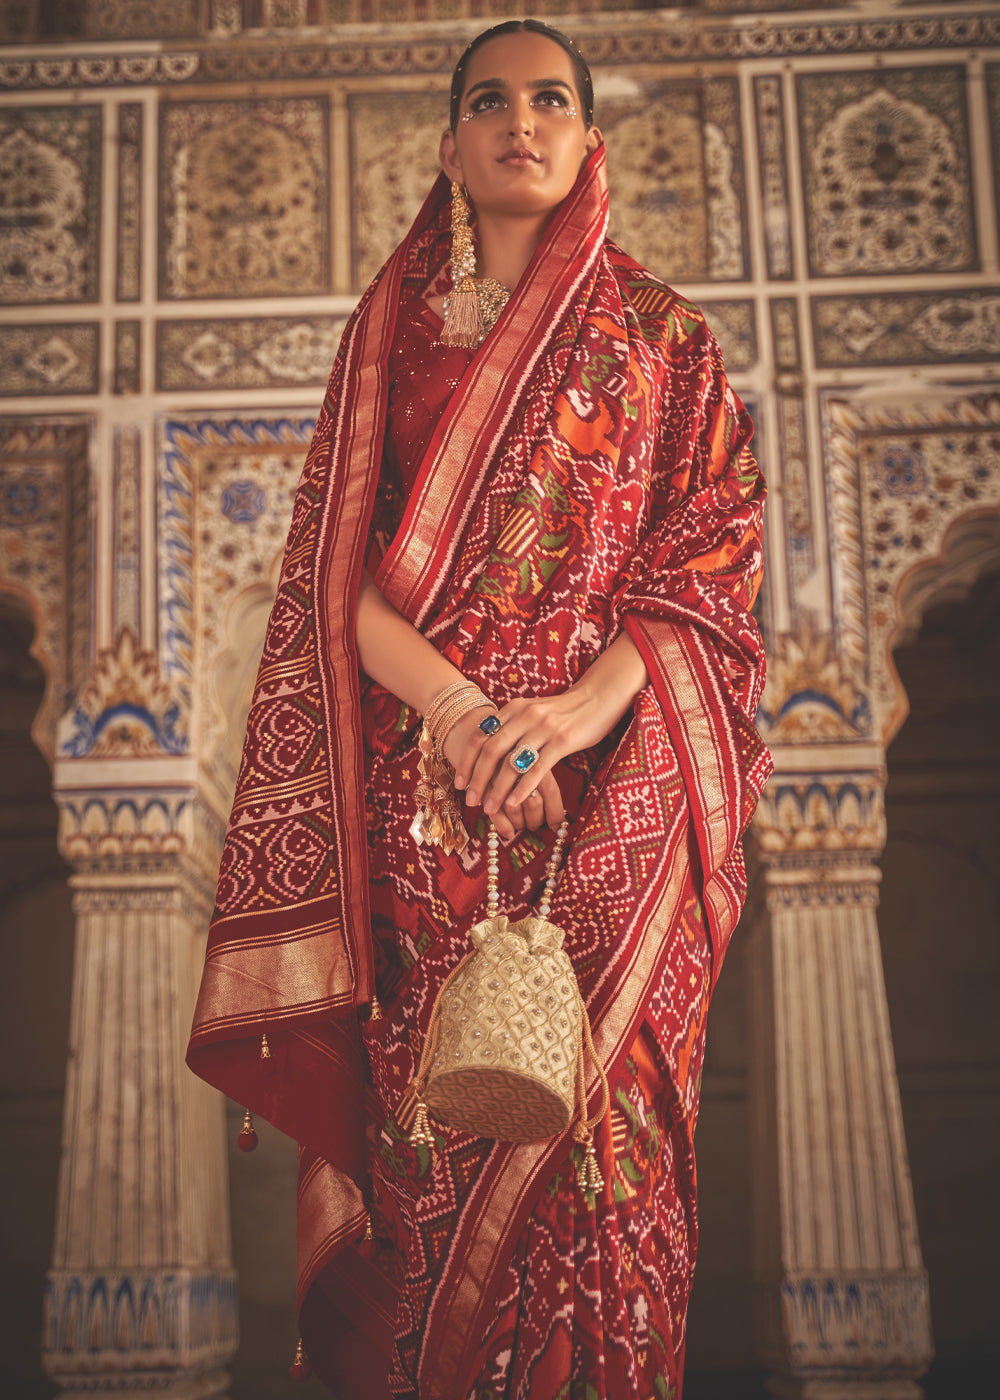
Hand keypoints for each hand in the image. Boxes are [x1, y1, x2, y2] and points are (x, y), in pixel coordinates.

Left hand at [442, 636, 648, 843]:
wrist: (598, 697)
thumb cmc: (564, 711)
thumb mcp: (533, 712)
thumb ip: (513, 726)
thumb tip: (490, 752)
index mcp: (514, 709)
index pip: (480, 736)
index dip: (467, 761)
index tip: (460, 782)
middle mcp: (525, 716)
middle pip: (490, 751)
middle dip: (477, 779)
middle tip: (470, 801)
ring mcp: (544, 728)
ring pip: (512, 763)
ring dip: (497, 789)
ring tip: (490, 808)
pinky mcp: (563, 741)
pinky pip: (538, 768)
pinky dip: (523, 788)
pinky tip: (515, 803)